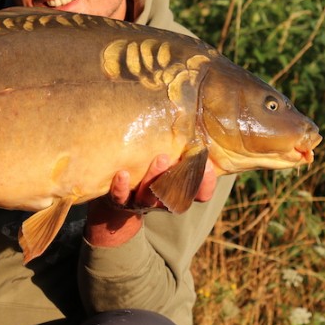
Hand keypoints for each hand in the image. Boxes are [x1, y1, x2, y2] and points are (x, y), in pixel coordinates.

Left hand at [86, 154, 217, 246]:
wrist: (114, 199)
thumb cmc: (144, 172)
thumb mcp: (164, 164)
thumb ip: (178, 150)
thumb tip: (192, 122)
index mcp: (176, 192)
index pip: (199, 194)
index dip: (206, 184)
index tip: (209, 166)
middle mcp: (159, 199)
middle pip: (175, 194)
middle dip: (183, 177)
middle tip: (187, 157)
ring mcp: (139, 201)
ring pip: (148, 194)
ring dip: (155, 176)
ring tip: (161, 158)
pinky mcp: (118, 200)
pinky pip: (120, 197)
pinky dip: (121, 186)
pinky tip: (122, 173)